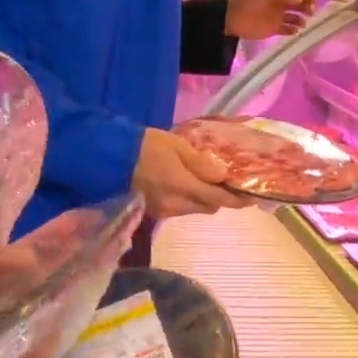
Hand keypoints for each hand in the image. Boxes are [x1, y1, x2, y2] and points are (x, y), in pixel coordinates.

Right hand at [131, 129, 252, 221]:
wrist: (106, 158)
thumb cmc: (143, 146)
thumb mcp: (175, 145)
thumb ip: (200, 162)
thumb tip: (223, 176)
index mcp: (183, 187)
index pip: (217, 199)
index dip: (236, 200)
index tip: (251, 197)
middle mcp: (175, 205)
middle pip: (207, 207)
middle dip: (219, 199)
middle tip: (226, 184)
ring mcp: (162, 211)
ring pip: (192, 209)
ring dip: (201, 199)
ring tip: (203, 182)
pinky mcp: (152, 212)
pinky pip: (178, 209)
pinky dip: (186, 200)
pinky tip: (182, 185)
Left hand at [224, 0, 317, 41]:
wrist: (234, 16)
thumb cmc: (250, 1)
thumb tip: (299, 0)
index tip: (313, 2)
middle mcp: (281, 4)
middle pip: (299, 6)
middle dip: (307, 8)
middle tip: (311, 13)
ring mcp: (278, 17)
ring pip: (295, 19)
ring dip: (301, 21)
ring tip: (302, 24)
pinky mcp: (274, 29)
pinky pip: (287, 30)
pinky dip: (293, 31)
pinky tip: (294, 31)